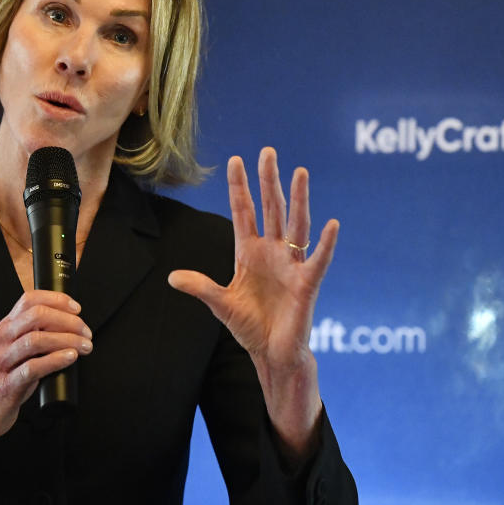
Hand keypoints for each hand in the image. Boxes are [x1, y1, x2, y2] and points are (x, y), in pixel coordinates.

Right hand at [0, 290, 92, 443]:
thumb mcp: (12, 354)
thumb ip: (31, 340)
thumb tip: (66, 332)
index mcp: (3, 329)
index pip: (29, 300)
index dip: (56, 300)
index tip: (77, 309)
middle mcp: (0, 340)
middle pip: (36, 316)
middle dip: (67, 321)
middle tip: (85, 332)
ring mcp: (0, 362)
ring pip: (36, 339)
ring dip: (67, 340)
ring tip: (84, 346)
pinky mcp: (6, 385)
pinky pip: (33, 367)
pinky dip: (55, 360)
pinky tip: (70, 358)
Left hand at [168, 148, 338, 374]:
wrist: (271, 353)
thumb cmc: (250, 326)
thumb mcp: (220, 304)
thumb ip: (200, 287)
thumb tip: (172, 277)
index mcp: (249, 252)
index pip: (243, 212)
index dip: (239, 187)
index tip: (235, 160)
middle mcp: (272, 252)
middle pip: (271, 209)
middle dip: (268, 181)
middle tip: (268, 151)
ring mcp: (291, 264)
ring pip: (296, 224)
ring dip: (298, 199)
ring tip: (300, 172)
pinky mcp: (307, 283)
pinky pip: (318, 259)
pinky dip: (326, 243)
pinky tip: (331, 224)